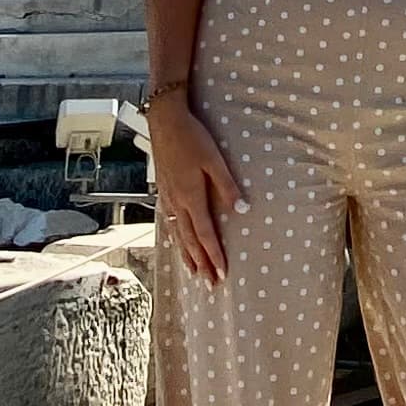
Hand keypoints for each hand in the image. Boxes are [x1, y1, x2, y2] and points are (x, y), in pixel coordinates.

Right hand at [149, 93, 239, 282]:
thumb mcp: (215, 160)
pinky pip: (170, 223)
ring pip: (178, 234)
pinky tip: (178, 241)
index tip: (222, 274)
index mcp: (191, 197)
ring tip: (193, 273)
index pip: (205, 235)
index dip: (214, 256)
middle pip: (190, 241)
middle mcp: (177, 203)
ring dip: (187, 255)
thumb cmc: (193, 138)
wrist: (165, 121)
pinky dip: (176, 238)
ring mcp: (168, 198)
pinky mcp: (164, 191)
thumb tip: (242, 211)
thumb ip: (227, 187)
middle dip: (201, 264)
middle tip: (210, 284)